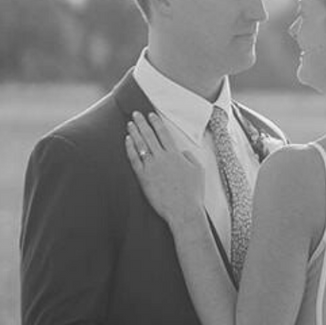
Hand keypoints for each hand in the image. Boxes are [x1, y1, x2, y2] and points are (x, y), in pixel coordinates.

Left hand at [126, 113, 203, 230]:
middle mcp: (162, 158)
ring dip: (135, 132)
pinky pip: (134, 159)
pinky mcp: (143, 177)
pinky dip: (130, 148)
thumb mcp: (198, 171)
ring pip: (141, 144)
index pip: (163, 134)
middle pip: (150, 135)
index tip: (151, 115)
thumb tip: (183, 152)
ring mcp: (151, 167)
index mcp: (175, 155)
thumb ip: (190, 158)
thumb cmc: (193, 194)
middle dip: (142, 122)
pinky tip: (127, 140)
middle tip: (136, 113)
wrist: (183, 211)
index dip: (156, 123)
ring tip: (130, 124)